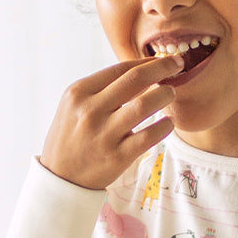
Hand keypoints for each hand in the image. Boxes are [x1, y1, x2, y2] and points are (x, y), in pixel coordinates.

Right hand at [40, 54, 183, 189]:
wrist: (59, 177)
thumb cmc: (71, 136)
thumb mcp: (75, 105)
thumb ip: (101, 89)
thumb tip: (140, 71)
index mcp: (79, 92)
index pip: (120, 69)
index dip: (147, 61)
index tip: (162, 60)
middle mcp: (90, 110)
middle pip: (135, 80)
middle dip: (162, 67)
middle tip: (177, 65)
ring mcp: (104, 134)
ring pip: (144, 105)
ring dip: (164, 94)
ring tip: (171, 93)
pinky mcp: (117, 157)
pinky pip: (149, 137)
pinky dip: (164, 126)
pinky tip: (168, 122)